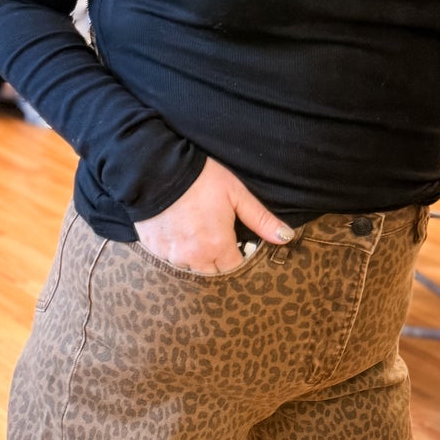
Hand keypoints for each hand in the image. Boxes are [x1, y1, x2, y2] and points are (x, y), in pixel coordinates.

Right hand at [134, 158, 294, 274]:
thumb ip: (261, 220)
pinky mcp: (153, 249)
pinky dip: (176, 249)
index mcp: (217, 246)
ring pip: (189, 267)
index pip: (233, 269)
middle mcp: (193, 257)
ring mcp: (171, 255)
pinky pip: (170, 258)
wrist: (157, 167)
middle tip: (215, 235)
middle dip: (217, 259)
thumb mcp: (236, 194)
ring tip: (195, 230)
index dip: (237, 257)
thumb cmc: (201, 178)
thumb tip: (286, 237)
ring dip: (195, 256)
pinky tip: (178, 229)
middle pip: (212, 272)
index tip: (236, 244)